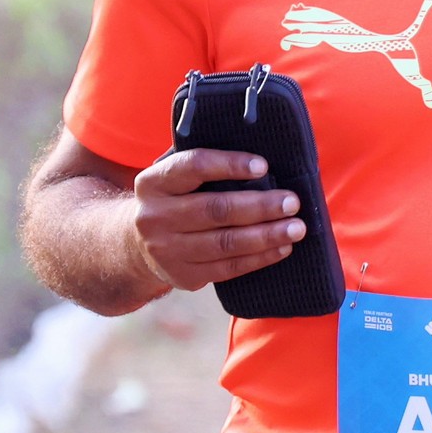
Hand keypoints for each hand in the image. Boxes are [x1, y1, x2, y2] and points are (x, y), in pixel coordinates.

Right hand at [131, 148, 306, 291]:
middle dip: (260, 206)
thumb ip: (202, 165)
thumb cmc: (171, 200)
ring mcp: (167, 251)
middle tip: (292, 201)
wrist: (136, 245)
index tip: (263, 166)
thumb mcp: (171, 177)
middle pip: (215, 210)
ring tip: (296, 228)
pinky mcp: (183, 276)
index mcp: (153, 183)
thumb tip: (258, 156)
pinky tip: (281, 248)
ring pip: (225, 243)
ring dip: (266, 235)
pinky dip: (259, 258)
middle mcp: (154, 217)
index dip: (229, 165)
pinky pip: (228, 268)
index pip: (193, 167)